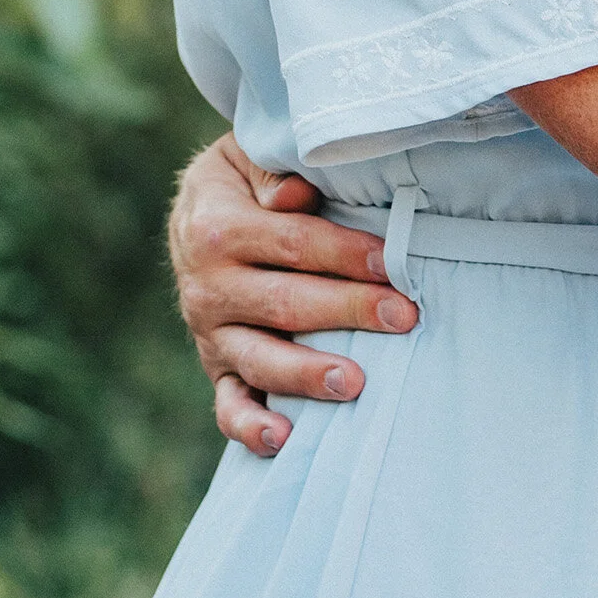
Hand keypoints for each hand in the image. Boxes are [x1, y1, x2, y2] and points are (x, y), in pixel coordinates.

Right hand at [169, 135, 418, 456]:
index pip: (292, 244)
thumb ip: (274, 174)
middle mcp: (208, 285)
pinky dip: (250, 426)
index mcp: (218, 228)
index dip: (345, 253)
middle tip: (404, 317)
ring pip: (259, 358)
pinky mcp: (216, 367)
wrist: (193, 214)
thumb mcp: (248, 157)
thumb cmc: (244, 183)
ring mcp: (211, 332)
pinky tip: (284, 439)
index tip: (392, 262)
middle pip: (285, 302)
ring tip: (353, 383)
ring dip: (306, 374)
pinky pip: (228, 404)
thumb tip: (296, 194)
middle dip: (348, 311)